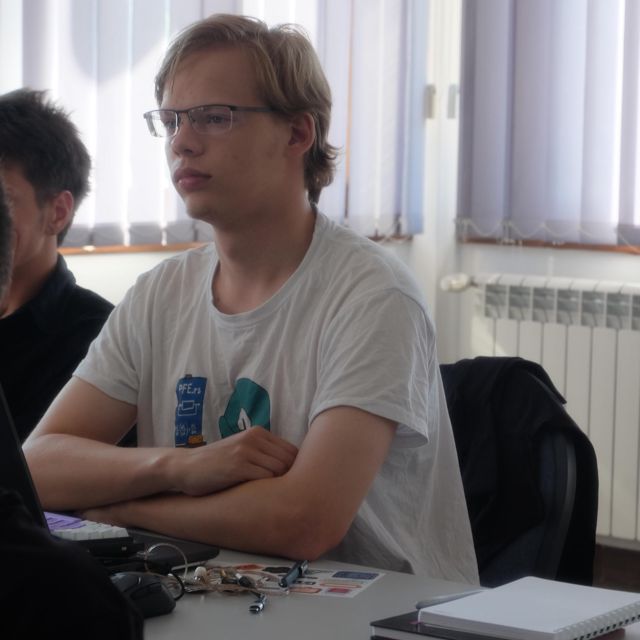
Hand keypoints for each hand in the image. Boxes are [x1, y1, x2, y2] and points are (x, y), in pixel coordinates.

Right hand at [170, 427, 297, 495]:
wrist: (185, 468)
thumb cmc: (216, 464)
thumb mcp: (242, 450)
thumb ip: (263, 454)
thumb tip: (292, 470)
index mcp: (257, 433)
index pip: (291, 450)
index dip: (294, 469)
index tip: (289, 484)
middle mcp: (254, 438)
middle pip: (289, 460)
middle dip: (289, 478)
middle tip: (283, 494)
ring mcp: (245, 451)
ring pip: (280, 469)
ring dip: (278, 485)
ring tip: (272, 497)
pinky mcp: (238, 466)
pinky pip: (265, 477)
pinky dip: (267, 489)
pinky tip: (260, 496)